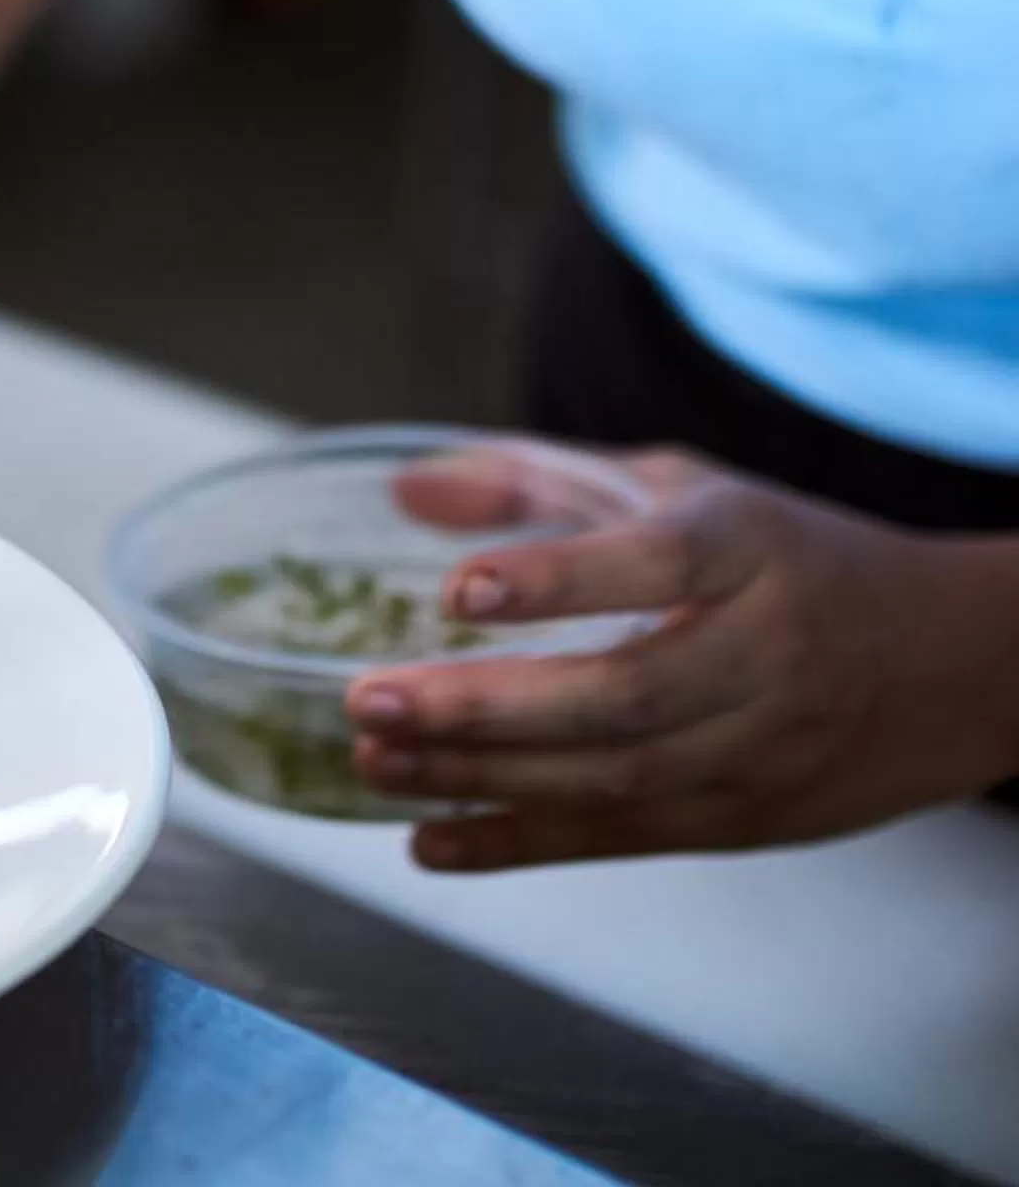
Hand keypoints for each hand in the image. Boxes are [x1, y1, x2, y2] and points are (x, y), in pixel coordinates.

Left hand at [346, 450, 1018, 870]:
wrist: (956, 665)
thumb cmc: (785, 558)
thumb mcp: (679, 488)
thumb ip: (538, 477)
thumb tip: (405, 487)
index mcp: (747, 551)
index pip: (654, 565)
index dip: (557, 581)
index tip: (459, 589)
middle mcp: (761, 652)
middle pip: (620, 694)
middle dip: (482, 706)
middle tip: (367, 699)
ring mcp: (758, 748)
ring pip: (614, 777)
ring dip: (482, 778)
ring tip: (373, 761)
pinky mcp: (744, 820)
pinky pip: (622, 840)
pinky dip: (519, 846)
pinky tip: (428, 840)